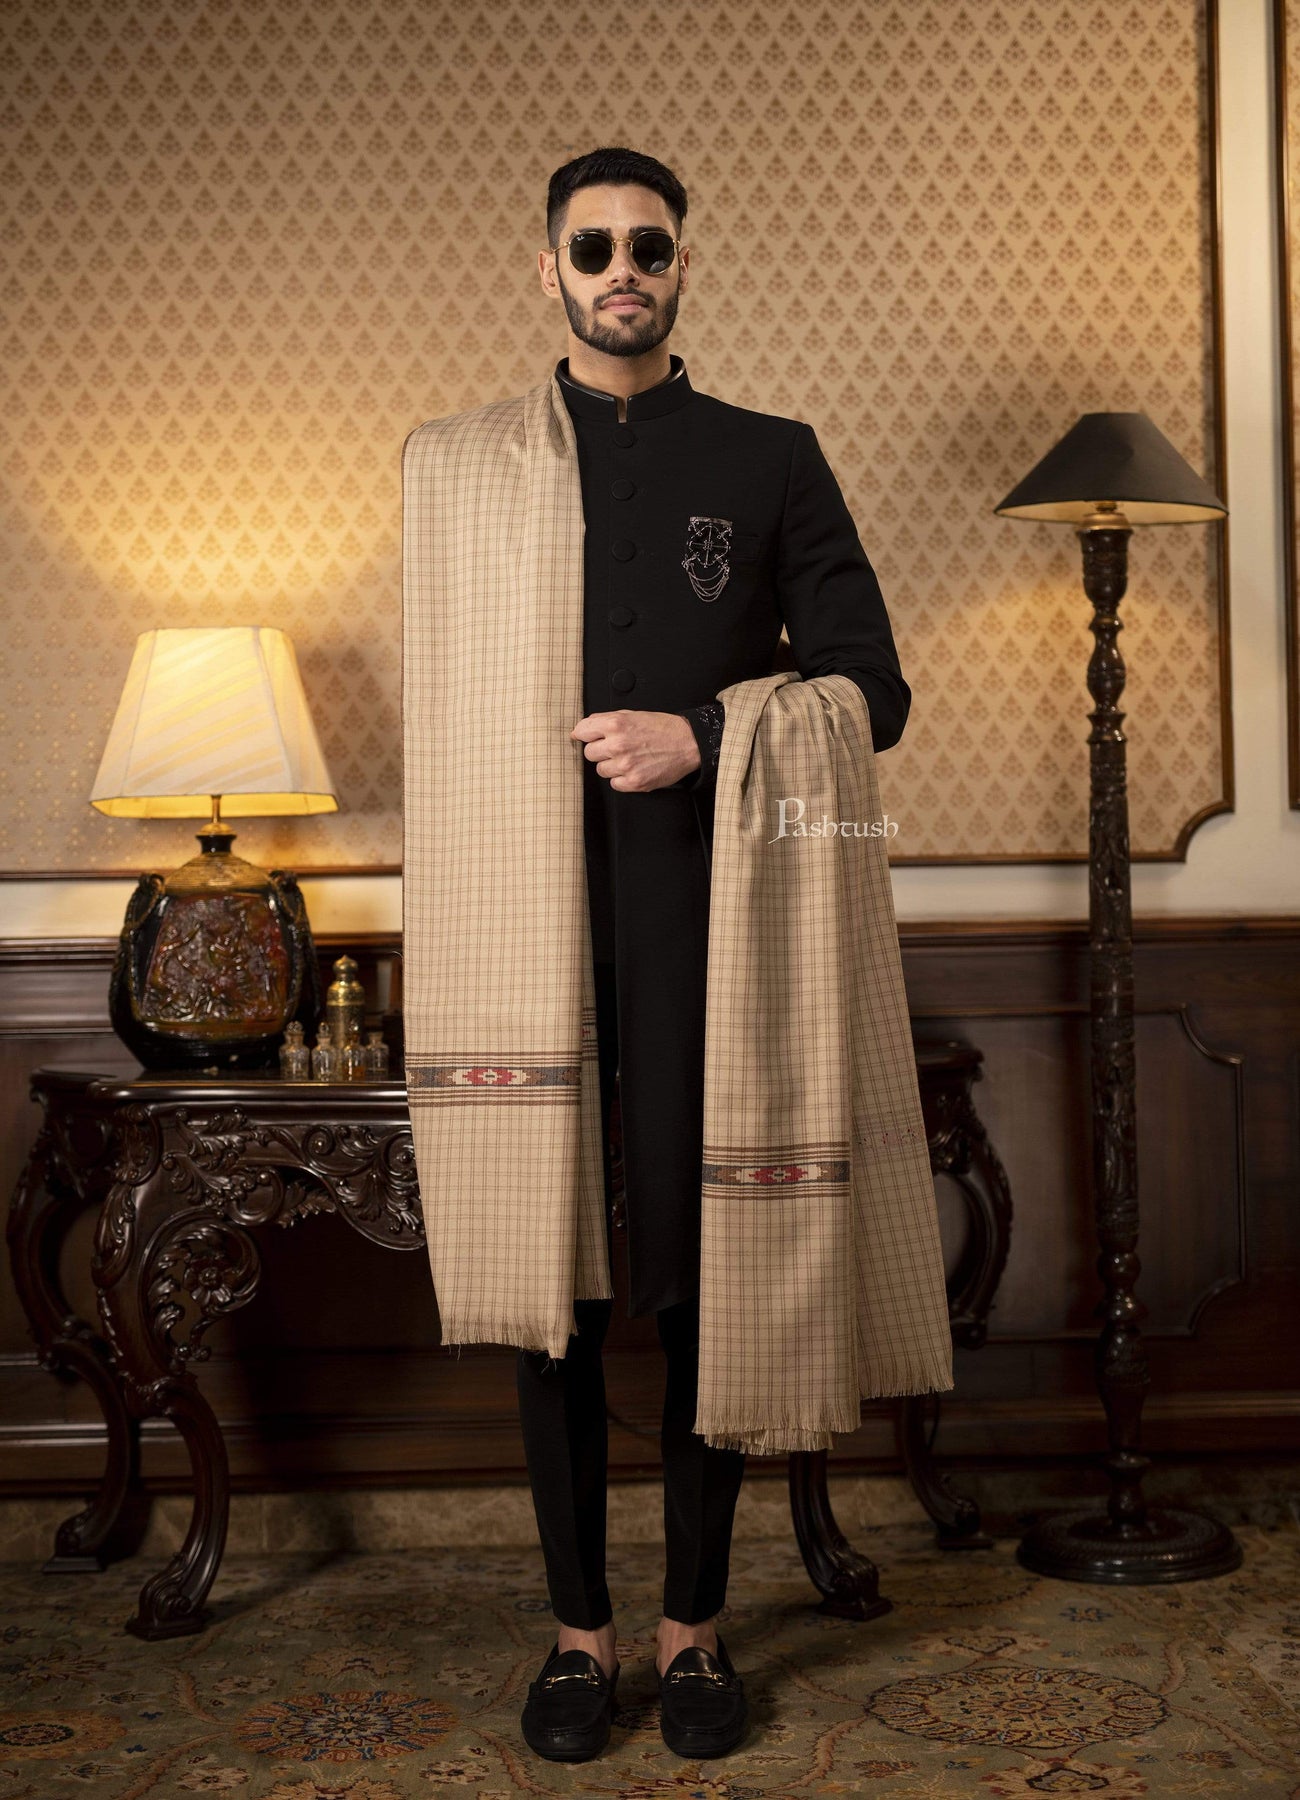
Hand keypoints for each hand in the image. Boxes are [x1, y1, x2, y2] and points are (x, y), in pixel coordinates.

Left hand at [571, 710, 699, 791]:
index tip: (587, 737)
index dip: (584, 734)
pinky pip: (614, 784)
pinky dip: (622, 779)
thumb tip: (583, 727)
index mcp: (616, 725)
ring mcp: (625, 765)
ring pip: (601, 770)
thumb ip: (606, 719)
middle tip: (616, 748)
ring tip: (629, 758)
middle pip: (589, 753)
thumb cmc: (662, 728)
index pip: (582, 731)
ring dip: (611, 766)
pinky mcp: (634, 782)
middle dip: (600, 751)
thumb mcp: (632, 714)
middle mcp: (618, 745)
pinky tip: (634, 769)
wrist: (687, 743)